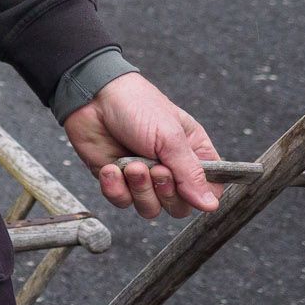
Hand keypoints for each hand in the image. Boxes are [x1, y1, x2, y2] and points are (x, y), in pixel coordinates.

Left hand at [63, 73, 221, 219]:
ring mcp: (142, 176)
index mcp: (192, 153)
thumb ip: (191, 173)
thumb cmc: (137, 106)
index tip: (187, 185)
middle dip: (166, 192)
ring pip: (150, 208)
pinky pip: (122, 201)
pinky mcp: (116, 180)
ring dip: (140, 190)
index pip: (209, 190)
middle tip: (156, 169)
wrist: (93, 96)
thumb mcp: (170, 137)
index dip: (200, 196)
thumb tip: (211, 205)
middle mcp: (169, 168)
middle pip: (178, 206)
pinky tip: (111, 168)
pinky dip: (115, 188)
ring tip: (132, 166)